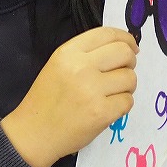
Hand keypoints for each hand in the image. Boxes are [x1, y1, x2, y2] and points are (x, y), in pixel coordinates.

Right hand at [2, 26, 137, 166]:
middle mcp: (81, 67)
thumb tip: (125, 49)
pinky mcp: (101, 113)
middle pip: (124, 53)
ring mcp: (92, 91)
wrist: (34, 133)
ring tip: (112, 93)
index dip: (126, 39)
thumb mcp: (59, 65)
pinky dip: (122, 104)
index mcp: (68, 52)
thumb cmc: (47, 98)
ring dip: (127, 86)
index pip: (107, 34)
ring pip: (130, 78)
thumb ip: (87, 54)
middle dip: (130, 61)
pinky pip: (128, 101)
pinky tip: (109, 107)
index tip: (132, 47)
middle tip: (124, 71)